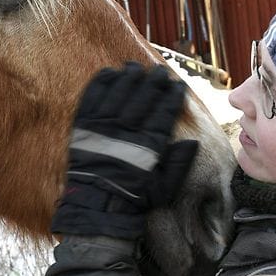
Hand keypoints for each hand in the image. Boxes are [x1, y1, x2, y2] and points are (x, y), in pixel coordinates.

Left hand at [50, 63, 198, 239]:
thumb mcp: (165, 188)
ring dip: (128, 77)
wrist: (97, 208)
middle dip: (154, 81)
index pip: (164, 112)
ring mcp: (103, 127)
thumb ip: (179, 164)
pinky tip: (109, 73)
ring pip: (118, 92)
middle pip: (143, 97)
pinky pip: (92, 98)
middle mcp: (126, 133)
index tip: (178, 85)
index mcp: (148, 146)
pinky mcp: (84, 127)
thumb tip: (192, 143)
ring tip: (135, 67)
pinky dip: (101, 84)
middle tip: (160, 71)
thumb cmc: (134, 199)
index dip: (172, 96)